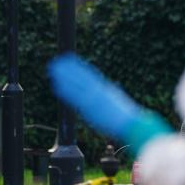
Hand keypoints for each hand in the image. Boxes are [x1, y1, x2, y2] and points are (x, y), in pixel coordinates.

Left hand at [48, 53, 171, 152]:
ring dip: (64, 75)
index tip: (72, 61)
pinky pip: (75, 96)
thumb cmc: (127, 119)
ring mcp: (94, 97)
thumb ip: (110, 99)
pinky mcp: (89, 106)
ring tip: (53, 67)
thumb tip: (109, 94)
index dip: (80, 68)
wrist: (130, 124)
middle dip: (70, 69)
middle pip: (81, 77)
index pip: (91, 76)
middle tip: (59, 61)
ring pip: (76, 83)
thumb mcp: (119, 104)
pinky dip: (66, 90)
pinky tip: (56, 84)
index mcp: (106, 90)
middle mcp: (99, 91)